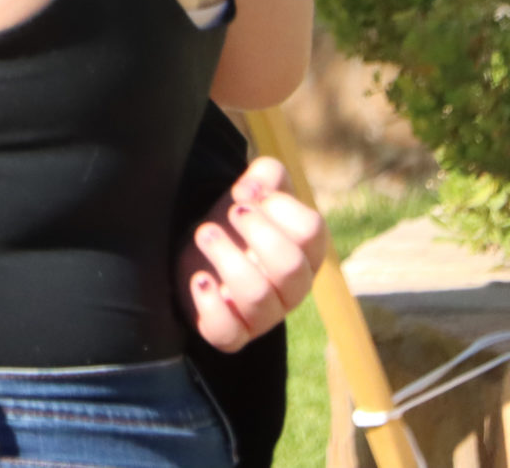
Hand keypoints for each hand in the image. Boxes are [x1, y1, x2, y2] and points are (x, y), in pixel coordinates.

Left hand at [179, 157, 326, 350]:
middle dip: (256, 232)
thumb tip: (253, 188)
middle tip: (230, 212)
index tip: (246, 194)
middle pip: (291, 267)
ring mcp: (263, 315)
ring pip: (259, 297)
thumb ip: (267, 176)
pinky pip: (228, 334)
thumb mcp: (250, 193)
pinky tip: (199, 280)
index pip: (313, 230)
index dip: (278, 205)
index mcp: (305, 252)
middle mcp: (291, 288)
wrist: (196, 255)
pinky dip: (211, 306)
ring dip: (227, 259)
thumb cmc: (233, 224)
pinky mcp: (231, 334)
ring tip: (204, 233)